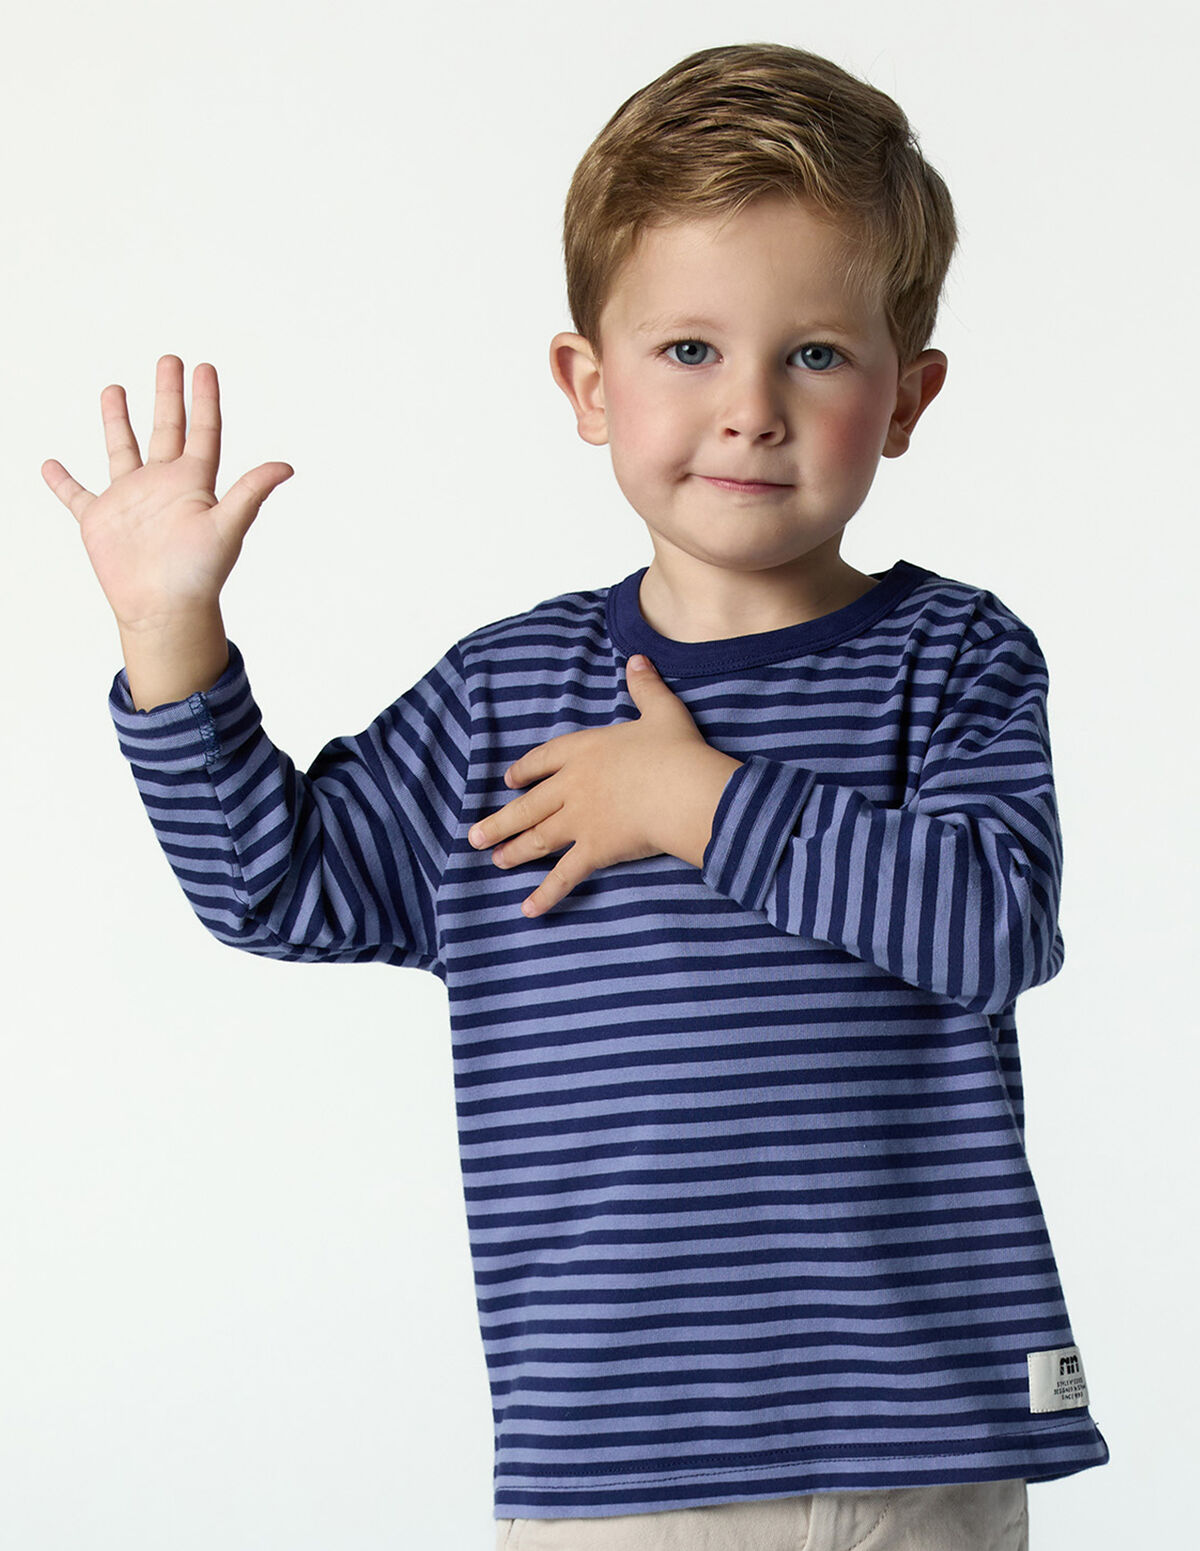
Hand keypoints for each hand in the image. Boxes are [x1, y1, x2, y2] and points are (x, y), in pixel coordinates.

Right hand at [41, 355, 293, 629]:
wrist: (164, 611)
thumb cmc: (199, 575)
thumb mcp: (227, 527)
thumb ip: (251, 492)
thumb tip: (288, 466)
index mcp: (194, 483)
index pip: (203, 431)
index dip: (204, 399)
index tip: (204, 367)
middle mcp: (163, 485)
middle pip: (166, 428)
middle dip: (167, 394)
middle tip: (169, 359)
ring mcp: (130, 501)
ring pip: (122, 449)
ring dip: (117, 420)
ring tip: (114, 388)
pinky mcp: (100, 520)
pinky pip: (76, 495)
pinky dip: (63, 481)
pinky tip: (50, 465)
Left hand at [467, 655, 741, 916]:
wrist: (681, 788)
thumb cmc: (674, 750)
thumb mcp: (661, 711)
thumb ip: (644, 686)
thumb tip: (637, 659)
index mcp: (584, 751)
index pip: (544, 760)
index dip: (525, 771)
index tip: (509, 780)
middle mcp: (573, 786)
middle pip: (529, 804)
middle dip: (501, 821)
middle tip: (476, 836)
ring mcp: (579, 820)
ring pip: (538, 837)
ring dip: (514, 851)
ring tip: (495, 861)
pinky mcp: (594, 850)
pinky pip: (565, 876)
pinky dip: (546, 893)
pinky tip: (528, 909)